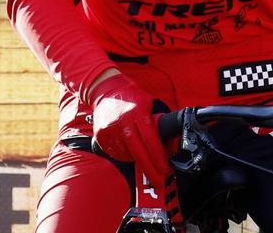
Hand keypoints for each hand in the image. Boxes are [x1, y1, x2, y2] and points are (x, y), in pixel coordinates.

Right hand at [89, 74, 169, 192]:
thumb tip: (172, 139)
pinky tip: (130, 154)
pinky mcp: (101, 136)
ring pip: (126, 155)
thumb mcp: (149, 103)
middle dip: (150, 169)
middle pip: (138, 152)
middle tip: (159, 181)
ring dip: (137, 161)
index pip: (150, 139)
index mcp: (137, 113)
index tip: (165, 169)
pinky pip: (115, 154)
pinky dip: (124, 157)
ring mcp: (110, 130)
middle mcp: (123, 123)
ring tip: (145, 162)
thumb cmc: (131, 97)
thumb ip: (158, 120)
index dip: (158, 156)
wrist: (105, 90)